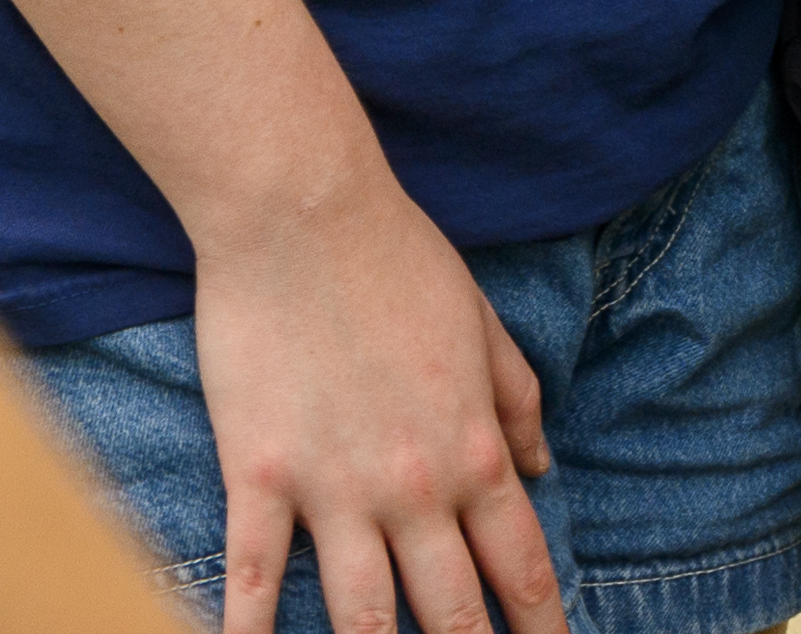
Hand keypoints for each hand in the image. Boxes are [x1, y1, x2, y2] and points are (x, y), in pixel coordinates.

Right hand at [185, 176, 563, 633]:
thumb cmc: (395, 255)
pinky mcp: (260, 476)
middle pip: (452, 613)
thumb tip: (545, 469)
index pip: (521, 568)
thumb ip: (516, 401)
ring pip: (363, 617)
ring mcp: (333, 489)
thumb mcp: (482, 323)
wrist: (299, 208)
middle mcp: (413, 488)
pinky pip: (255, 577)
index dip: (542, 629)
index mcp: (474, 451)